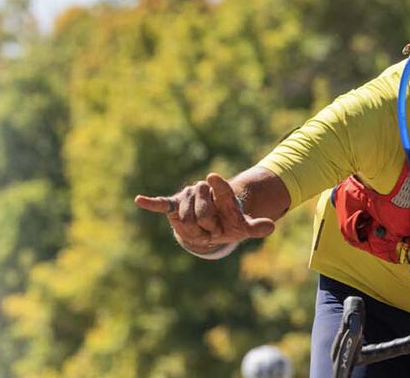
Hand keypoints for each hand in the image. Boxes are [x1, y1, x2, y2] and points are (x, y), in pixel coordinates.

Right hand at [134, 173, 274, 252]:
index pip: (220, 190)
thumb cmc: (227, 223)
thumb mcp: (242, 227)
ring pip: (186, 220)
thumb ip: (254, 226)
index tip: (212, 177)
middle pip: (201, 214)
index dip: (218, 186)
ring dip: (193, 232)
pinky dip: (151, 203)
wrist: (210, 221)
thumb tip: (270, 226)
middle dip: (207, 228)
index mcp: (221, 193)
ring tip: (199, 230)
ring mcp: (187, 197)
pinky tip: (139, 200)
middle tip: (211, 230)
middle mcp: (203, 191)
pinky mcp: (174, 205)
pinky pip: (163, 204)